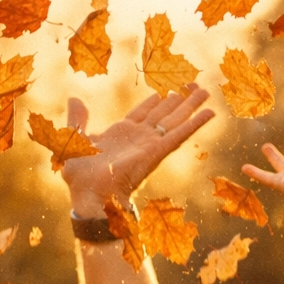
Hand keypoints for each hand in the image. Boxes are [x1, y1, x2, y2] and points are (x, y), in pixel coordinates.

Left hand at [60, 85, 213, 213]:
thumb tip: (74, 98)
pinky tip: (210, 113)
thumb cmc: (78, 177)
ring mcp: (150, 144)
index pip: (142, 113)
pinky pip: (179, 135)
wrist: (89, 196)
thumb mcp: (72, 141)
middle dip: (179, 99)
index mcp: (120, 135)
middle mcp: (139, 138)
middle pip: (163, 113)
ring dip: (191, 105)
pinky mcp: (157, 152)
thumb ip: (77, 120)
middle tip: (194, 86)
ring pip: (175, 120)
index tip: (167, 90)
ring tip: (206, 92)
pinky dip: (195, 123)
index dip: (155, 101)